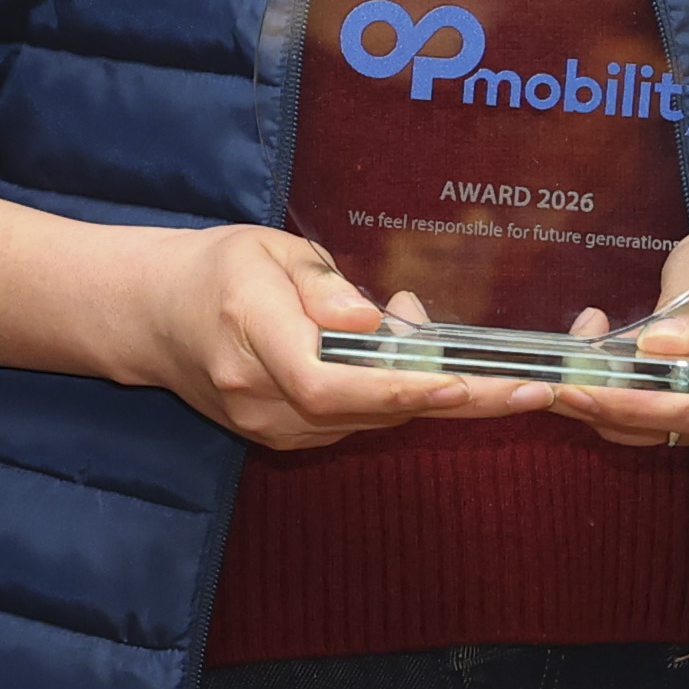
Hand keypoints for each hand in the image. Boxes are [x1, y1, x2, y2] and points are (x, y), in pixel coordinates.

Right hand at [106, 222, 538, 453]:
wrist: (154, 318)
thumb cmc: (217, 268)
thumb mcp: (267, 249)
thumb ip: (321, 285)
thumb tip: (376, 322)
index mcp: (252, 333)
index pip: (332, 380)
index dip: (402, 390)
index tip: (466, 384)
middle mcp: (258, 394)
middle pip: (365, 412)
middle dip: (454, 401)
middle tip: (534, 388)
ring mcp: (266, 427)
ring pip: (367, 422)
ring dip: (430, 398)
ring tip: (486, 366)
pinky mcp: (280, 438)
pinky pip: (353, 424)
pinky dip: (397, 402)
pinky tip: (424, 374)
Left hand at [543, 212, 688, 451]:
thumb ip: (687, 302)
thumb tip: (653, 347)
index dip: (630, 404)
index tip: (574, 386)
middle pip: (677, 425)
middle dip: (606, 408)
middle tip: (549, 379)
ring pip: (672, 434)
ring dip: (613, 413)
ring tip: (569, 372)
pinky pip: (679, 430)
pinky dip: (635, 413)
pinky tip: (603, 381)